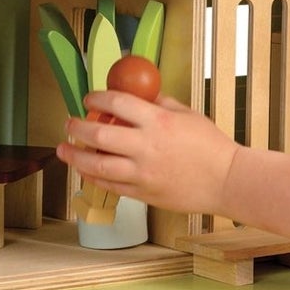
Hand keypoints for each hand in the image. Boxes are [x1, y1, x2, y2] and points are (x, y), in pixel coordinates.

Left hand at [57, 91, 239, 213]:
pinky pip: (110, 185)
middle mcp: (146, 146)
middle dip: (78, 127)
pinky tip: (85, 170)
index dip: (98, 98)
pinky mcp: (143, 193)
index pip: (118, 103)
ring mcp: (143, 173)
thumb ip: (160, 104)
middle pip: (100, 134)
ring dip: (75, 156)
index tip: (89, 99)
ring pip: (98, 165)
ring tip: (63, 149)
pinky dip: (94, 177)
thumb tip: (138, 96)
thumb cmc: (211, 146)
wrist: (226, 180)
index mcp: (158, 122)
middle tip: (68, 123)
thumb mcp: (187, 114)